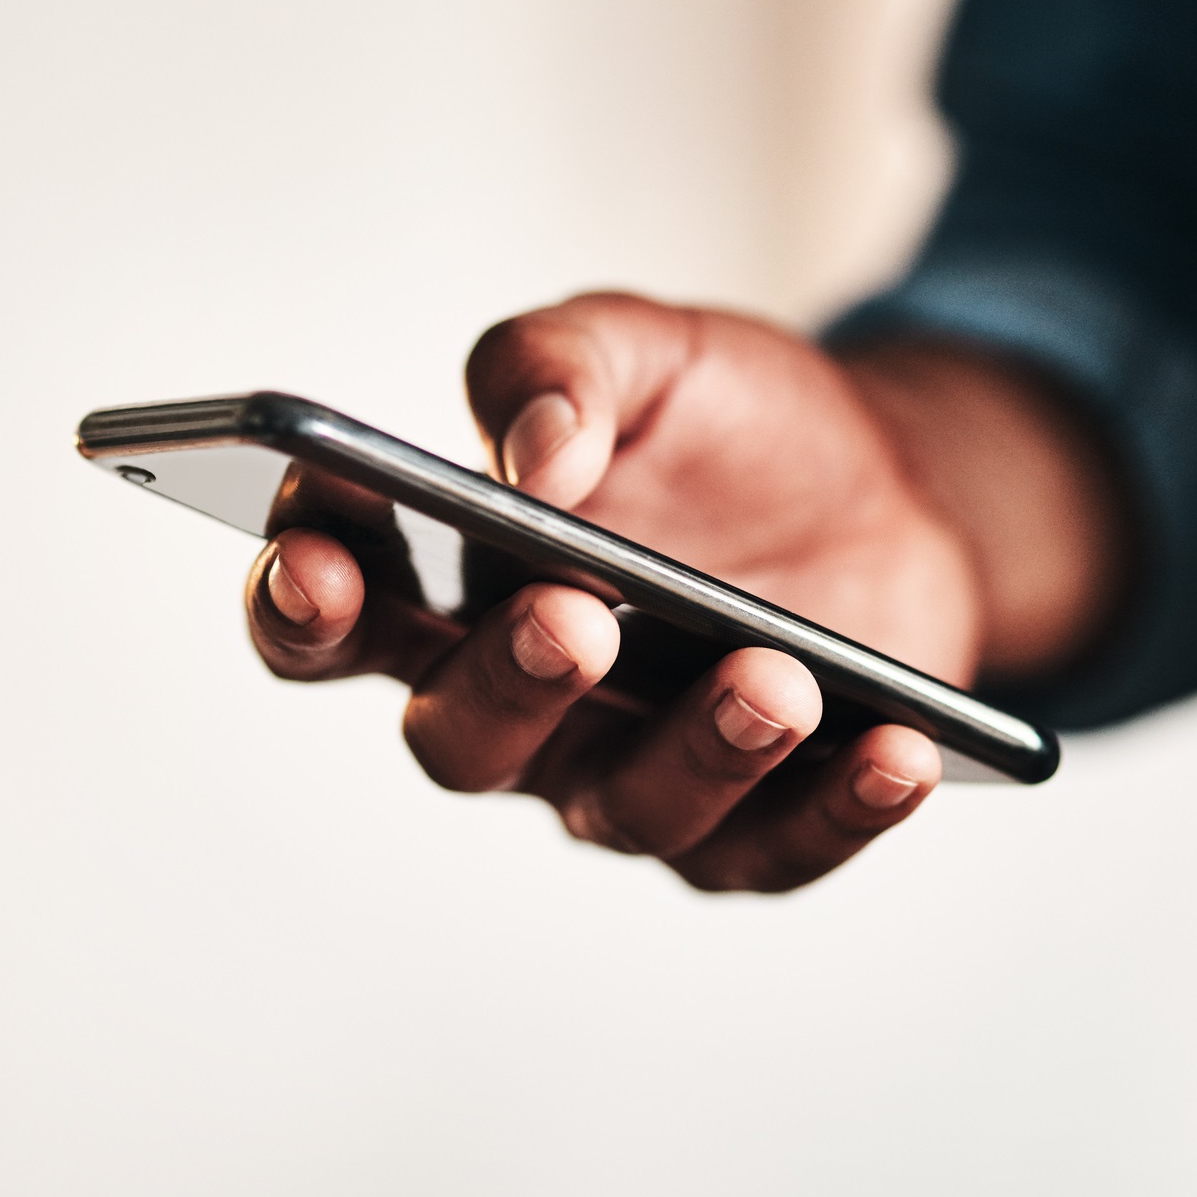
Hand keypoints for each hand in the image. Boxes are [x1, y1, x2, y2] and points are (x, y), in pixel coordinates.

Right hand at [246, 291, 1128, 889]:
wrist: (882, 486)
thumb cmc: (729, 425)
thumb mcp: (648, 349)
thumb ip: (560, 367)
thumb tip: (528, 452)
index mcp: (460, 587)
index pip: (337, 618)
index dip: (302, 602)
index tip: (319, 559)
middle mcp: (526, 703)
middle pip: (461, 740)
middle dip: (505, 686)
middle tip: (570, 619)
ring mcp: (635, 772)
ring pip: (625, 808)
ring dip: (697, 751)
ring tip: (772, 678)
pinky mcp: (753, 823)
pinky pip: (778, 847)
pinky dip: (836, 809)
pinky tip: (894, 752)